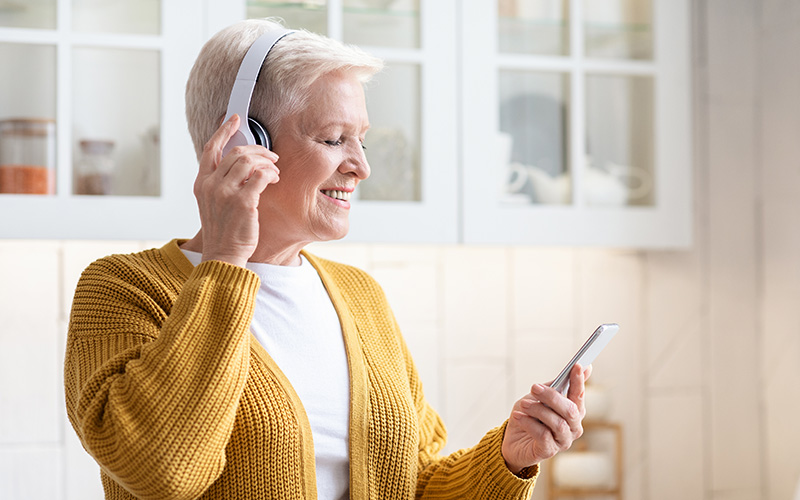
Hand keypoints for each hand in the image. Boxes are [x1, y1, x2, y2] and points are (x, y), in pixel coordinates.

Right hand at [192, 115, 279, 266]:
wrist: (223, 254)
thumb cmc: (223, 231)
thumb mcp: (213, 204)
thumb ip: (222, 184)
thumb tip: (243, 166)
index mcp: (201, 184)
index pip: (211, 149)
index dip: (224, 131)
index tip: (235, 120)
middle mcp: (211, 185)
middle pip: (236, 152)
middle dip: (257, 149)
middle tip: (271, 156)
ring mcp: (225, 193)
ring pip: (249, 160)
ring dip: (266, 162)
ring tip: (274, 170)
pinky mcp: (243, 202)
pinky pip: (261, 176)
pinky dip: (270, 173)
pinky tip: (274, 179)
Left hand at [501, 364, 592, 473]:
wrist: (512, 440)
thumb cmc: (529, 416)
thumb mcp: (539, 397)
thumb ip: (555, 385)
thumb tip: (579, 366)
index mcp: (574, 412)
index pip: (579, 395)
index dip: (579, 381)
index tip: (577, 365)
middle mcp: (573, 427)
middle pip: (570, 410)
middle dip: (551, 396)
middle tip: (534, 387)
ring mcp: (563, 441)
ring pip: (557, 423)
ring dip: (538, 410)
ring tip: (523, 404)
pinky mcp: (549, 451)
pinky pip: (543, 435)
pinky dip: (529, 423)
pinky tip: (518, 416)